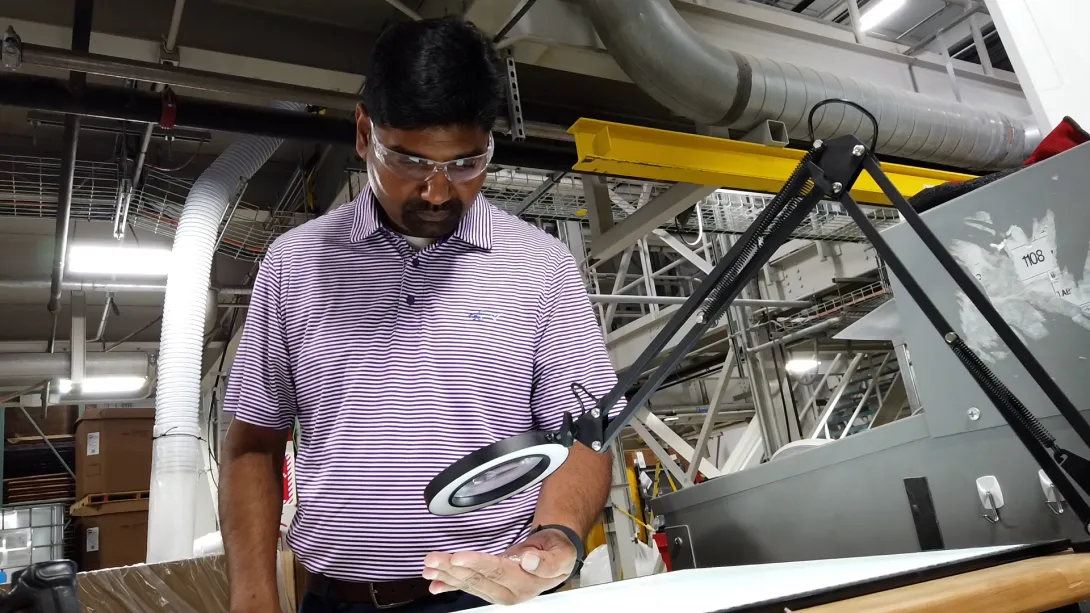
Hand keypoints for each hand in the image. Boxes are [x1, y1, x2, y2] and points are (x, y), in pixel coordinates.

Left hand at [422, 528, 576, 604]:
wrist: (556, 557)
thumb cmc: (557, 553)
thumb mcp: (562, 555)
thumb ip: (547, 562)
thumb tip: (529, 561)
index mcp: (525, 583)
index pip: (497, 571)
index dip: (477, 564)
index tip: (459, 557)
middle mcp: (509, 591)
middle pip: (477, 579)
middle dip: (453, 569)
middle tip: (434, 559)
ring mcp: (497, 591)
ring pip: (469, 583)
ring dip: (446, 575)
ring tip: (428, 567)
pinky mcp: (490, 587)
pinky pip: (467, 588)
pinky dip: (449, 586)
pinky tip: (435, 585)